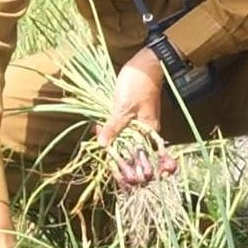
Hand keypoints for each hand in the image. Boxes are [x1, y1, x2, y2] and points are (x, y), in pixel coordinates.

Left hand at [96, 47, 177, 187]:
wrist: (146, 63)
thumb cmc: (138, 84)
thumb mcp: (123, 107)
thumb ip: (113, 127)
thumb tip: (102, 146)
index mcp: (149, 131)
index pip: (145, 158)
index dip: (136, 172)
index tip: (126, 184)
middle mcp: (146, 130)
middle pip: (134, 152)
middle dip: (121, 161)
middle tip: (110, 166)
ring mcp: (138, 121)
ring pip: (125, 139)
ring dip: (113, 144)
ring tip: (98, 135)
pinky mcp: (130, 113)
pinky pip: (121, 127)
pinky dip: (111, 130)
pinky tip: (99, 128)